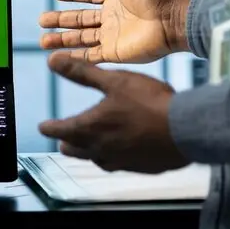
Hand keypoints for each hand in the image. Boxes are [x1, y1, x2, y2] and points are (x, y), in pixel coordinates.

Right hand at [39, 0, 188, 63]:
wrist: (173, 20)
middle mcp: (111, 16)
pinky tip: (61, 57)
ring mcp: (112, 35)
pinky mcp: (115, 52)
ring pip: (80, 38)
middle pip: (79, 18)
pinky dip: (75, 57)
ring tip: (44, 40)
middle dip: (60, 20)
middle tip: (42, 20)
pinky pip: (90, 55)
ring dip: (62, 39)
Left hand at [39, 52, 187, 173]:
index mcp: (90, 127)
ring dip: (88, 151)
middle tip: (62, 137)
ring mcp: (120, 161)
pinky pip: (117, 164)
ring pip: (95, 159)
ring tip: (87, 144)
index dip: (49, 127)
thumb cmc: (150, 103)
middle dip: (66, 141)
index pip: (60, 130)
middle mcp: (100, 149)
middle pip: (74, 149)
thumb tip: (52, 61)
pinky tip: (118, 151)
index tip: (43, 126)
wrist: (186, 131)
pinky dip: (111, 156)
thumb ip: (82, 73)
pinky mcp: (138, 167)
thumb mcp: (114, 81)